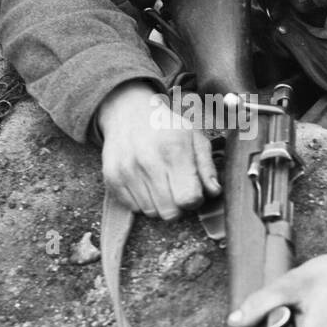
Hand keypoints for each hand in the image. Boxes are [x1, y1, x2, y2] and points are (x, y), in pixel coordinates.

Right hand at [98, 81, 219, 219]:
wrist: (127, 112)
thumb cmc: (166, 127)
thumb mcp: (194, 138)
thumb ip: (207, 166)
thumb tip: (214, 191)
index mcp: (174, 150)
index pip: (188, 198)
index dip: (195, 199)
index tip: (193, 190)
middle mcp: (148, 161)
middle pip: (170, 212)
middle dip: (178, 205)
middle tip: (176, 188)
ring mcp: (127, 171)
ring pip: (151, 213)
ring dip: (159, 204)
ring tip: (160, 182)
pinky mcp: (112, 178)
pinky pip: (133, 208)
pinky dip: (142, 201)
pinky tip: (145, 182)